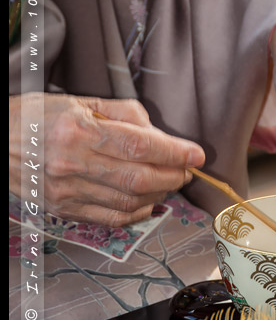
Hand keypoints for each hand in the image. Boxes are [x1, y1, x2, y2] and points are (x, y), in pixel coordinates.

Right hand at [9, 93, 204, 225]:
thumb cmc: (34, 117)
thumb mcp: (76, 101)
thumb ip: (121, 113)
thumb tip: (156, 131)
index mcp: (77, 132)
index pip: (139, 146)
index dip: (174, 152)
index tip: (196, 153)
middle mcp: (72, 164)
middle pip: (139, 178)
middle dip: (173, 175)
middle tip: (186, 169)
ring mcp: (67, 192)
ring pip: (130, 201)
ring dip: (159, 193)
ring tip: (170, 181)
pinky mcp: (64, 209)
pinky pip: (111, 218)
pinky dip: (137, 212)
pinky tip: (149, 200)